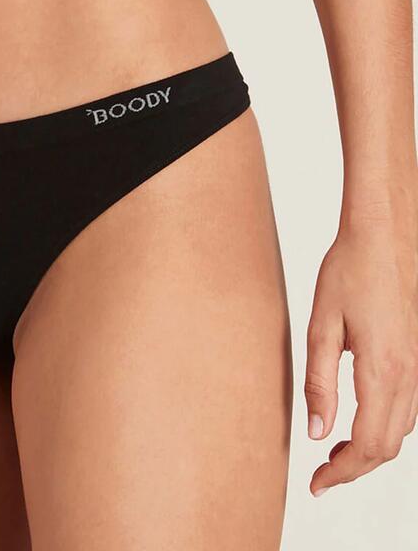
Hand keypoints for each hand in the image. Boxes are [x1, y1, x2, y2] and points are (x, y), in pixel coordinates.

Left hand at [305, 219, 417, 495]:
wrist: (380, 238)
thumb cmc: (347, 275)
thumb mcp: (320, 327)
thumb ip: (319, 383)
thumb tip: (318, 433)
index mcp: (383, 371)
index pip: (369, 446)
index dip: (342, 473)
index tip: (316, 485)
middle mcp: (409, 375)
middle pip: (389, 447)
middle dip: (354, 468)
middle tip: (320, 475)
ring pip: (400, 431)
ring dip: (369, 450)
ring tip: (333, 452)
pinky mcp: (415, 357)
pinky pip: (406, 409)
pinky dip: (382, 428)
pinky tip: (356, 421)